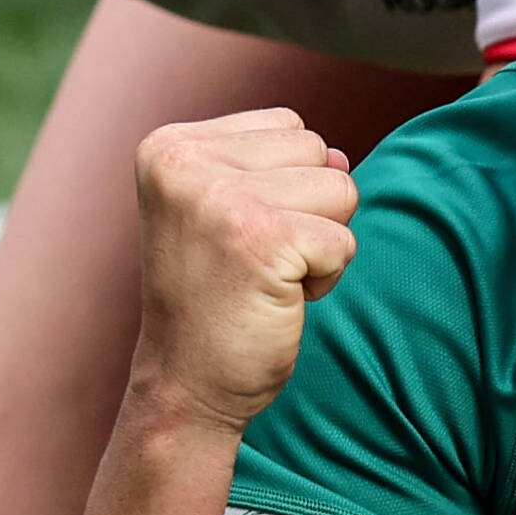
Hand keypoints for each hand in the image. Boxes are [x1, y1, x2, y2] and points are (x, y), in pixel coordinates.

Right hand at [129, 110, 359, 434]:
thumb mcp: (230, 214)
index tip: (237, 236)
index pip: (291, 128)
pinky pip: (345, 241)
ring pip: (342, 189)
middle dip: (309, 212)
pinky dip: (327, 278)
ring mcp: (220, 198)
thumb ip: (281, 169)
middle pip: (321, 152)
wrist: (185, 386)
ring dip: (320, 244)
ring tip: (266, 277)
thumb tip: (343, 157)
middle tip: (254, 262)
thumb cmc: (216, 300)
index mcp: (169, 146)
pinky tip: (279, 299)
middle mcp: (185, 162)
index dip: (286, 188)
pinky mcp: (262, 239)